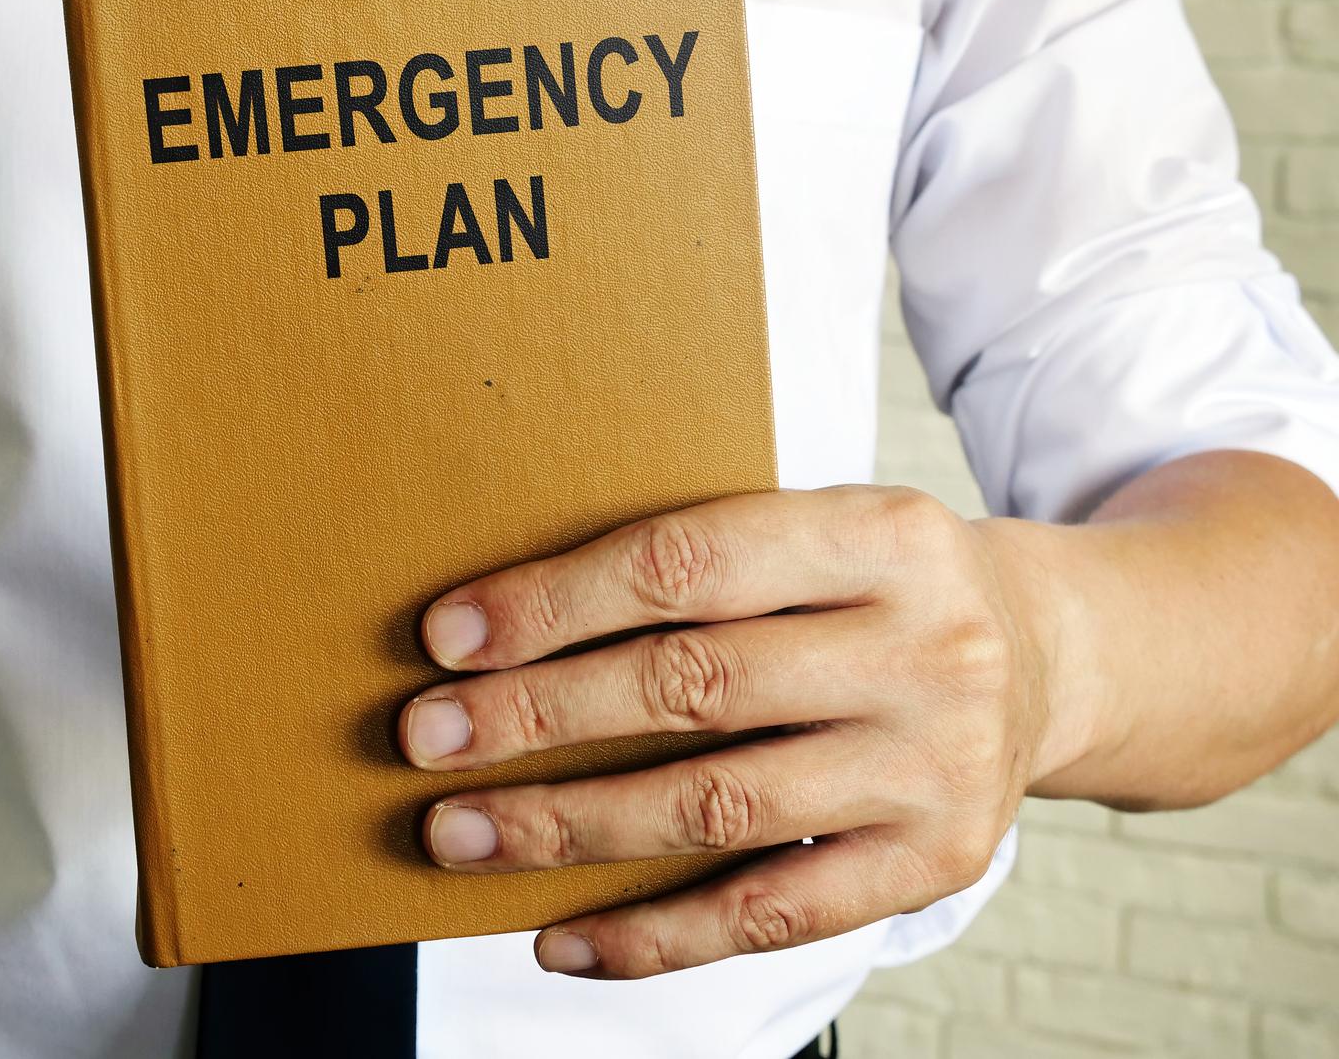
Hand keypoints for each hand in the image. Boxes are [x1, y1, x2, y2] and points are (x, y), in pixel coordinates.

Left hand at [398, 485, 1075, 978]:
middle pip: (692, 687)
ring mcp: (937, 764)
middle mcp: (922, 647)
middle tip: (427, 739)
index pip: (688, 562)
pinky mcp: (936, 863)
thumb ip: (698, 565)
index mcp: (879, 533)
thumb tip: (502, 630)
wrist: (1042, 656)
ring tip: (461, 833)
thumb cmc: (878, 588)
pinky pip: (772, 915)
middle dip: (538, 717)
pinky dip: (656, 936)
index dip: (556, 602)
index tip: (447, 637)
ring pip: (717, 807)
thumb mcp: (819, 532)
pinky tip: (562, 938)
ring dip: (567, 827)